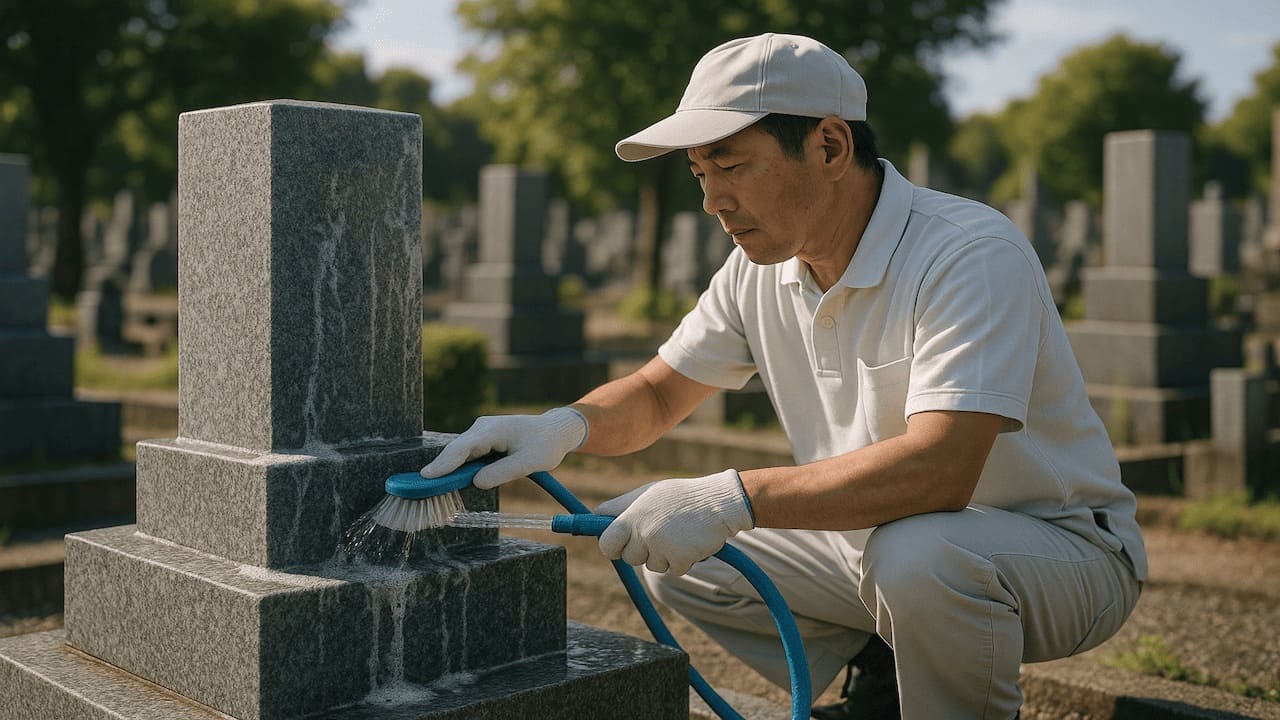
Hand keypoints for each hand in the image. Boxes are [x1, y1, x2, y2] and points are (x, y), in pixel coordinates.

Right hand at [420, 407, 587, 488]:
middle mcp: (482, 428)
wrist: (555, 431)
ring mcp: (480, 433)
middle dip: (439, 469)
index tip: (426, 477)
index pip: (463, 447)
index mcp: (493, 429)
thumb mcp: (530, 462)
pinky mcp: (482, 441)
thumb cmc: (546, 445)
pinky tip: (447, 482)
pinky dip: (457, 469)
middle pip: (456, 451)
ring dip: (448, 471)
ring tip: (428, 489)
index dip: (444, 463)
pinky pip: (466, 456)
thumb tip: (476, 483)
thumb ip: (503, 472)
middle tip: (418, 489)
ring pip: (459, 454)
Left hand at [596, 469, 754, 575]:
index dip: (612, 547)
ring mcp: (661, 547)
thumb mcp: (648, 493)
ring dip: (664, 556)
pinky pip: (673, 570)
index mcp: (632, 515)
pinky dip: (682, 561)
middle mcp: (643, 532)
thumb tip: (596, 514)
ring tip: (678, 534)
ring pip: (652, 566)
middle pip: (630, 558)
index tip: (619, 546)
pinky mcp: (679, 559)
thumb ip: (622, 506)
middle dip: (642, 551)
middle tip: (659, 534)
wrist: (720, 502)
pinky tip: (690, 542)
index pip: (606, 544)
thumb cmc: (681, 497)